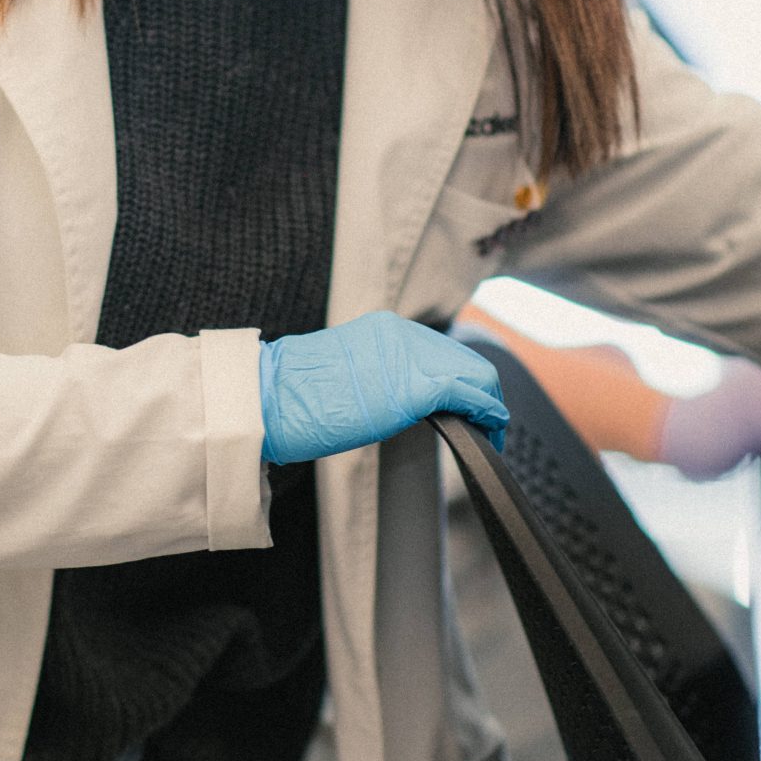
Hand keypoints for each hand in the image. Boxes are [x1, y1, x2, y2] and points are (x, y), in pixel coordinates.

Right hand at [259, 311, 509, 464]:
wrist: (269, 399)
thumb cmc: (293, 398)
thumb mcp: (346, 374)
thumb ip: (380, 376)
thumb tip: (401, 399)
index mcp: (385, 329)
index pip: (443, 349)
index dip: (463, 378)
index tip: (468, 404)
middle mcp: (403, 335)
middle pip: (466, 358)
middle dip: (484, 392)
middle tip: (487, 422)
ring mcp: (410, 359)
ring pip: (475, 373)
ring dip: (490, 405)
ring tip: (490, 432)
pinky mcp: (414, 388)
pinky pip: (468, 395)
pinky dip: (487, 412)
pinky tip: (491, 429)